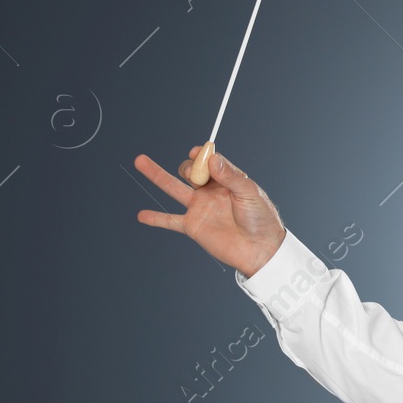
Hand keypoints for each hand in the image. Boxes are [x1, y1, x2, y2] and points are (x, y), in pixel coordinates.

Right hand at [133, 147, 287, 276]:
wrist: (260, 250)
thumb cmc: (261, 219)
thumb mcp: (250, 193)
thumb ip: (231, 176)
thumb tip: (211, 159)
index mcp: (227, 180)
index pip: (208, 161)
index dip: (201, 155)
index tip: (197, 152)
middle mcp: (210, 192)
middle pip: (190, 171)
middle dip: (188, 167)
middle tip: (195, 177)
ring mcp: (200, 208)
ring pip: (173, 188)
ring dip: (156, 174)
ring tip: (140, 160)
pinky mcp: (193, 226)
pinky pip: (170, 221)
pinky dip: (155, 218)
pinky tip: (142, 215)